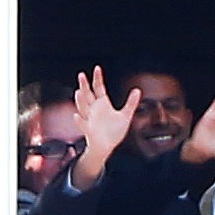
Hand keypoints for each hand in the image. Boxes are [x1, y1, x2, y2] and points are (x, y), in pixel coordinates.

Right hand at [71, 65, 138, 190]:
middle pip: (87, 95)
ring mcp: (90, 119)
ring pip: (83, 108)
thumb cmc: (114, 130)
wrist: (107, 146)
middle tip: (82, 75)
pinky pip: (83, 125)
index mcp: (102, 104)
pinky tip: (76, 116)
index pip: (99, 88)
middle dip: (84, 85)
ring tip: (79, 92)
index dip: (98, 78)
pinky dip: (79, 120)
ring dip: (80, 101)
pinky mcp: (89, 130)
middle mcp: (94, 110)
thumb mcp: (126, 115)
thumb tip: (138, 90)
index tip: (97, 68)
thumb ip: (131, 103)